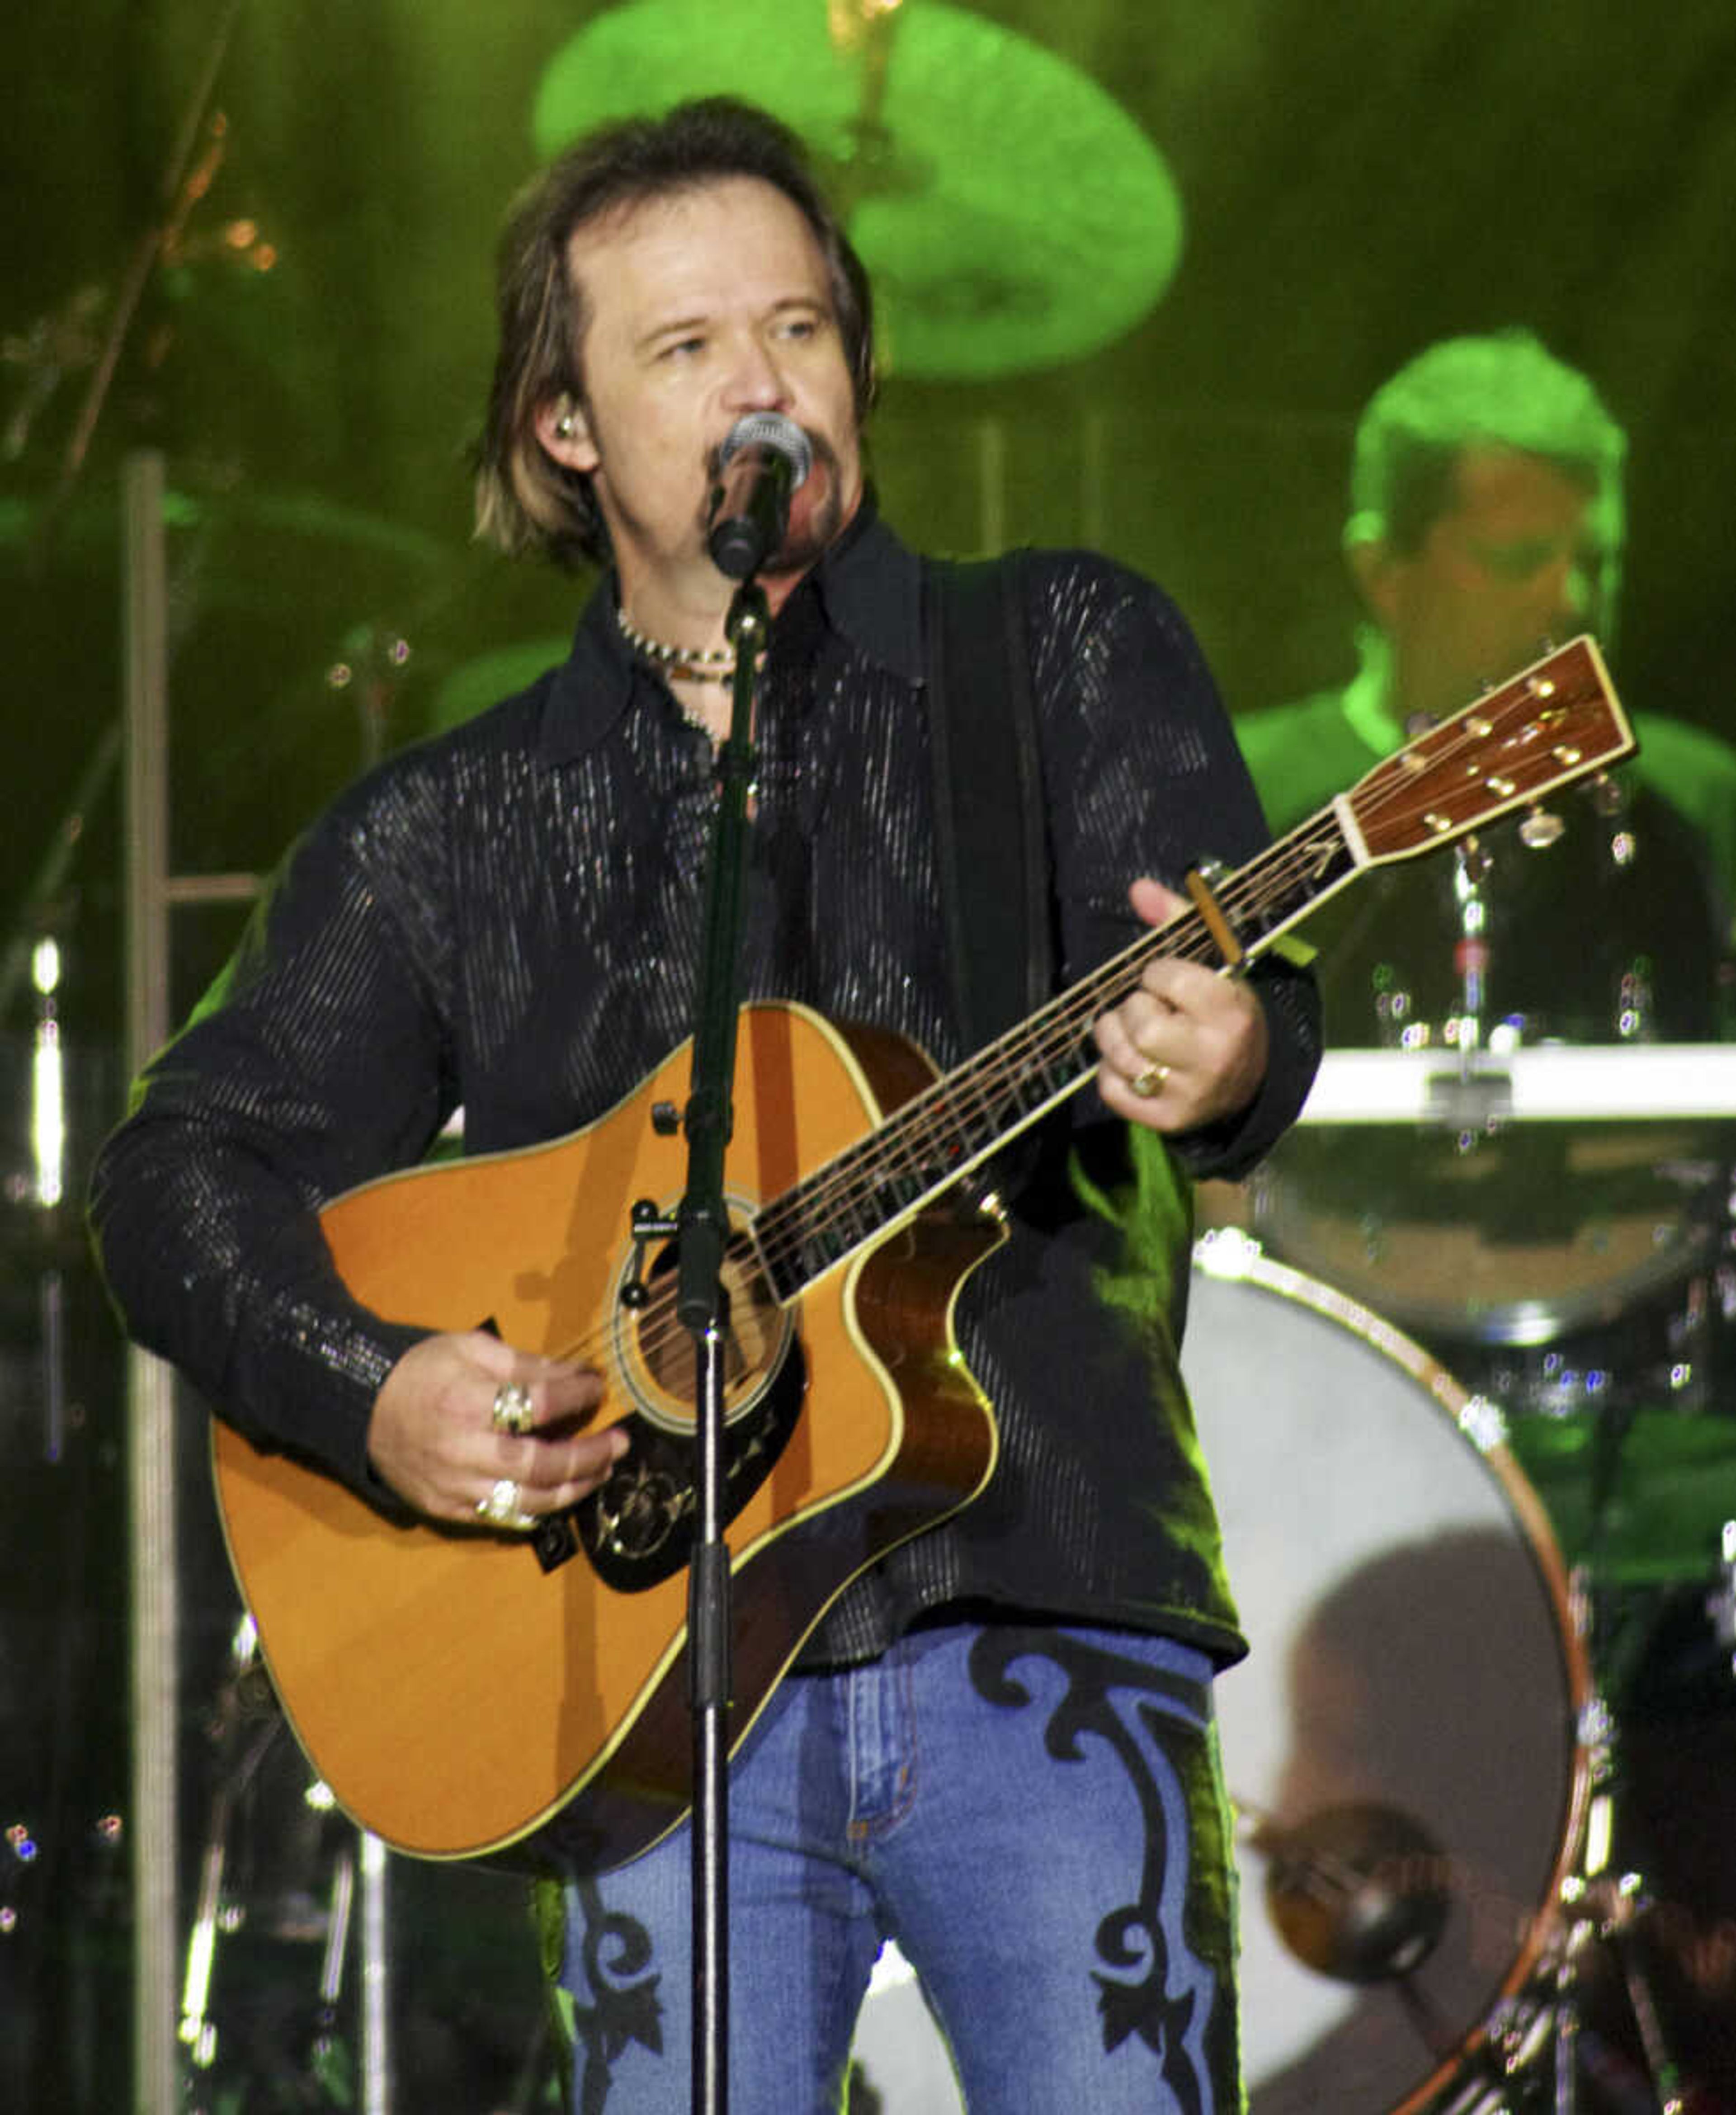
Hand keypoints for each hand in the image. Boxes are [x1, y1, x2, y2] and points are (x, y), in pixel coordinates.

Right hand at [366, 1330, 622, 1528]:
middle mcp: (462, 1451)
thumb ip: (525, 1364)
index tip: (599, 1388)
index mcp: (467, 1402)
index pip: (539, 1405)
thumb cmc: (419, 1370)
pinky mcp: (445, 1509)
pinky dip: (536, 1509)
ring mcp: (454, 1486)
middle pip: (541, 1465)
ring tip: (602, 1472)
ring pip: (527, 1501)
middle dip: (589, 1456)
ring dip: (573, 1490)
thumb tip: (577, 1374)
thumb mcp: (470, 1348)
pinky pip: (501, 1517)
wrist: (358, 1405)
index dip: (577, 1396)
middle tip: (620, 1443)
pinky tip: (560, 1494)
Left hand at [1092, 877, 1268, 1133]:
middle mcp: (1214, 1056)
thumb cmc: (1223, 1012)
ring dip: (1115, 1037)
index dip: (1156, 974)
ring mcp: (1190, 1093)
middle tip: (1150, 1008)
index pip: (1166, 979)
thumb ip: (1177, 920)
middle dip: (1134, 1008)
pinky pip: (1111, 1090)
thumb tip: (1138, 889)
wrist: (1252, 1081)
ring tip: (1136, 1031)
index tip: (1166, 980)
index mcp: (1231, 1011)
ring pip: (1120, 1056)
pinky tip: (1134, 1062)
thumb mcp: (1215, 962)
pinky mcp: (1168, 1120)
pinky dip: (1111, 1072)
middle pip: (1141, 1024)